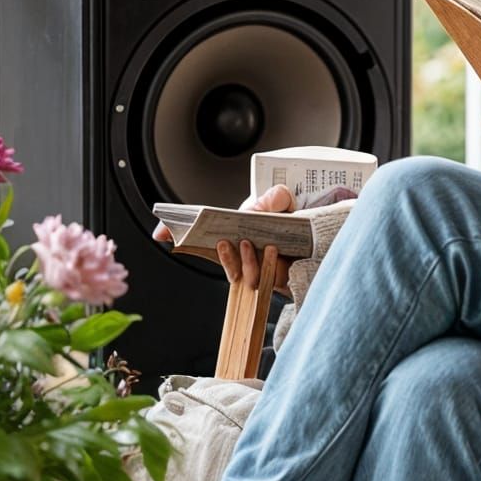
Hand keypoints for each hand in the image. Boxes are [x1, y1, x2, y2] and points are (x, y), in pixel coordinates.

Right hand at [153, 184, 295, 293]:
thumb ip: (274, 199)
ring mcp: (256, 268)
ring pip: (242, 272)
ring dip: (246, 260)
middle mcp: (240, 250)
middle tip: (223, 242)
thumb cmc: (294, 221)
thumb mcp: (285, 203)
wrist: (319, 238)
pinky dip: (267, 268)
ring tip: (253, 245)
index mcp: (235, 228)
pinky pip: (265, 280)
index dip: (177, 230)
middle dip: (222, 254)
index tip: (162, 232)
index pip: (201, 230)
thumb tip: (264, 204)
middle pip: (220, 256)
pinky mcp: (275, 280)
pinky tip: (273, 254)